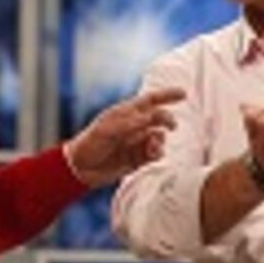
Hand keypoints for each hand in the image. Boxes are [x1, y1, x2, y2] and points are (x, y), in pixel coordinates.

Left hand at [66, 87, 186, 187]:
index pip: (151, 100)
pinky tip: (153, 154)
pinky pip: (155, 153)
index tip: (183, 94)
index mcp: (127, 113)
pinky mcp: (138, 158)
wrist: (80, 168)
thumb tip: (151, 118)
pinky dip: (158, 153)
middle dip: (168, 120)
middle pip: (159, 118)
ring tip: (153, 146)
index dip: (167, 96)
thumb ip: (130, 123)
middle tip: (172, 126)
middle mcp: (135, 126)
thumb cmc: (90, 143)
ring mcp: (137, 142)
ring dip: (160, 140)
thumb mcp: (108, 129)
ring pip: (159, 137)